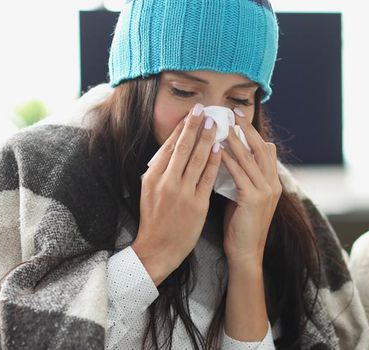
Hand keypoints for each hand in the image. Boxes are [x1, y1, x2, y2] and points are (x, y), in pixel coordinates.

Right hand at [134, 104, 222, 284]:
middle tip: (204, 109)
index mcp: (153, 177)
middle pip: (182, 148)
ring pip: (197, 159)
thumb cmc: (154, 220)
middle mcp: (166, 182)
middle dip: (194, 126)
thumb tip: (170, 149)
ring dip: (207, 138)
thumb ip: (159, 170)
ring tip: (215, 123)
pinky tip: (221, 148)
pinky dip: (214, 161)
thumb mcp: (148, 191)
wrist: (157, 249)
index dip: (181, 128)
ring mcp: (182, 193)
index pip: (168, 146)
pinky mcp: (197, 204)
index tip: (190, 113)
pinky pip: (208, 178)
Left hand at [220, 115, 281, 267]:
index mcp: (272, 182)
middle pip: (261, 148)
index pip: (266, 150)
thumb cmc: (240, 226)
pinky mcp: (254, 199)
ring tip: (222, 125)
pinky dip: (229, 160)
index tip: (239, 118)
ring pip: (250, 158)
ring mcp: (266, 191)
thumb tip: (226, 158)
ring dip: (235, 140)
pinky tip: (217, 149)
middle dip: (246, 129)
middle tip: (233, 113)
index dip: (253, 133)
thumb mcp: (243, 197)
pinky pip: (240, 174)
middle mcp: (273, 184)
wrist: (246, 253)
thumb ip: (241, 178)